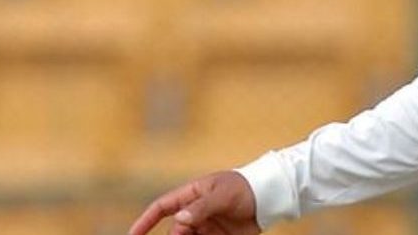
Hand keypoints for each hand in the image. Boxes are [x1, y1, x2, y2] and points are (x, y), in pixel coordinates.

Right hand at [129, 171, 259, 234]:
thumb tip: (180, 219)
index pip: (162, 207)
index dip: (145, 221)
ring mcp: (206, 226)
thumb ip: (202, 207)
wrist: (272, 197)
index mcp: (192, 194)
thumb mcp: (223, 194)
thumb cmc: (246, 187)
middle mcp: (195, 212)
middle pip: (175, 230)